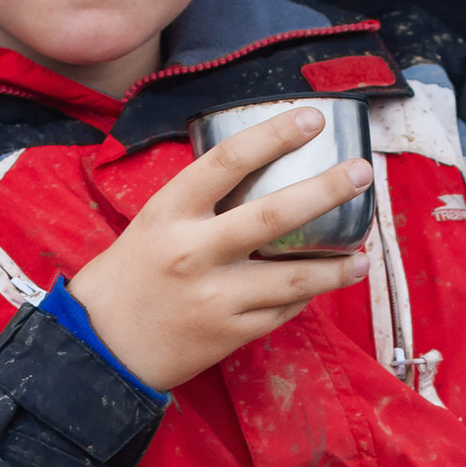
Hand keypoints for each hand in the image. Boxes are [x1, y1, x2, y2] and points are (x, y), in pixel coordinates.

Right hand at [70, 105, 372, 394]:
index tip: (312, 119)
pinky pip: (281, 312)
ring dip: (336, 266)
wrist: (101, 347)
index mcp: (169, 213)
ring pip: (293, 278)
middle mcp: (194, 252)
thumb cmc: (130, 275)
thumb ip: (200, 204)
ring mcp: (215, 297)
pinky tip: (321, 287)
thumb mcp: (153, 223)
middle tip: (363, 172)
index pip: (227, 160)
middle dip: (327, 190)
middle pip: (274, 216)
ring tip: (363, 254)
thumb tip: (261, 174)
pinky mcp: (229, 334)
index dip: (274, 135)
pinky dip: (305, 298)